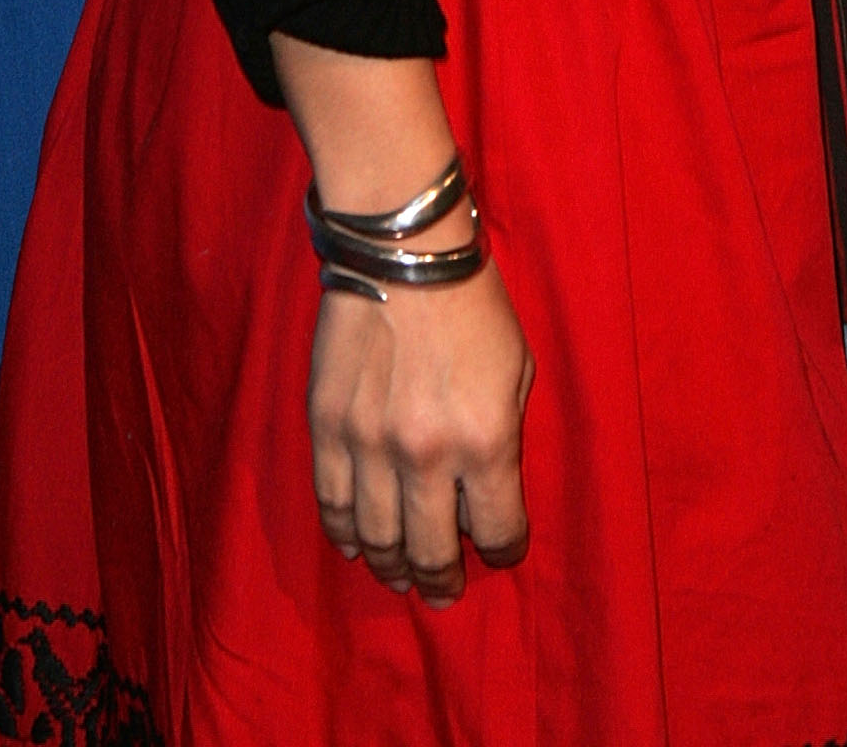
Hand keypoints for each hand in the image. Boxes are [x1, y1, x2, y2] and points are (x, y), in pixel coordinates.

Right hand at [308, 256, 533, 603]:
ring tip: (402, 577)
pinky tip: (358, 546)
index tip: (501, 552)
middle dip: (443, 578)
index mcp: (485, 440)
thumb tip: (483, 492)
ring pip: (378, 539)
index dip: (503, 550)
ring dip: (392, 566)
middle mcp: (426, 456)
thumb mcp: (518, 368)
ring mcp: (370, 446)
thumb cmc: (475, 305)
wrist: (403, 254)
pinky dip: (345, 534)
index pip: (497, 529)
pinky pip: (333, 505)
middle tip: (445, 591)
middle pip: (432, 551)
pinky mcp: (328, 429)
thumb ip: (503, 436)